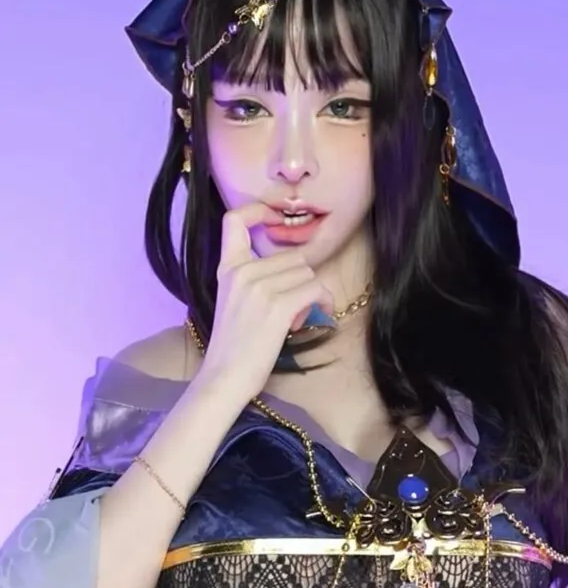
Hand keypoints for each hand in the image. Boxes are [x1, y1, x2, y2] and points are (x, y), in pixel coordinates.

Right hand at [195, 202, 333, 399]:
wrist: (224, 377)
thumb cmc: (234, 345)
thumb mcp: (233, 300)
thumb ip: (252, 277)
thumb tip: (295, 268)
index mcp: (228, 268)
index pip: (234, 221)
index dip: (257, 210)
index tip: (275, 218)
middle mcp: (242, 271)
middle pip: (293, 257)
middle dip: (300, 281)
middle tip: (291, 308)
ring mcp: (260, 287)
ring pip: (307, 272)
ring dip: (311, 294)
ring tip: (295, 317)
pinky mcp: (278, 306)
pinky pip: (315, 289)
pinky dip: (322, 301)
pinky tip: (316, 316)